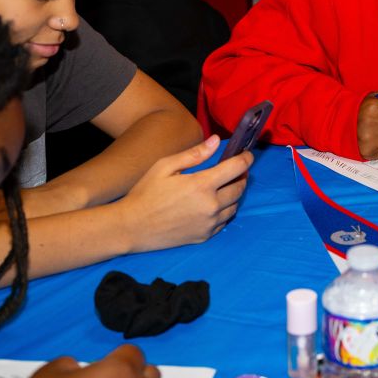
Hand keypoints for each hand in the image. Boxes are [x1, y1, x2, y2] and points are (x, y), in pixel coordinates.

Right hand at [118, 135, 252, 252]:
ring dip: (233, 194)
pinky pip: (224, 222)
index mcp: (202, 185)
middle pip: (240, 188)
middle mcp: (211, 206)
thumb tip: (216, 141)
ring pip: (234, 206)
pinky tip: (212, 205)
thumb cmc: (146, 193)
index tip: (246, 155)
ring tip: (222, 187)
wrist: (131, 227)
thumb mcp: (165, 166)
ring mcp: (209, 224)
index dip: (245, 159)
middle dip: (241, 176)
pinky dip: (224, 211)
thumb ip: (194, 154)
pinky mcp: (204, 236)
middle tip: (234, 170)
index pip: (237, 168)